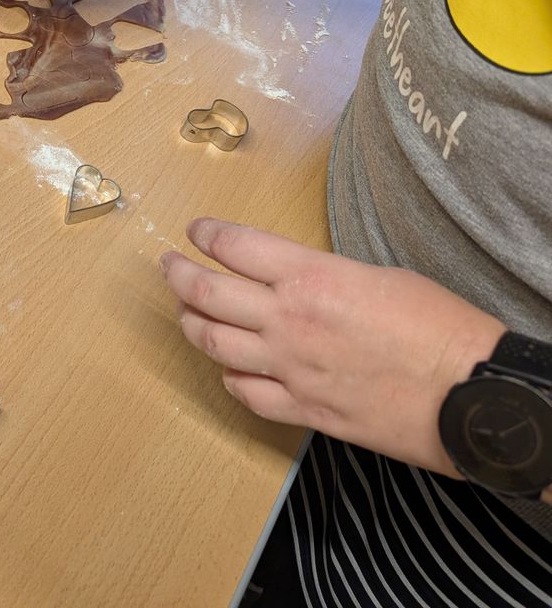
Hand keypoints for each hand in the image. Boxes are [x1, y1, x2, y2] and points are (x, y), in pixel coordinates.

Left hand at [160, 218, 505, 476]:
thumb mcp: (379, 276)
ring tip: (185, 313)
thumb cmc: (442, 328)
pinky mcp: (305, 410)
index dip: (206, 235)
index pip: (235, 247)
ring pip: (216, 344)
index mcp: (311, 277)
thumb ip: (325, 276)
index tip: (194, 231)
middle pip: (208, 293)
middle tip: (168, 265)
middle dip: (179, 275)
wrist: (471, 395)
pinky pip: (248, 395)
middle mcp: (288, 321)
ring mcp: (291, 369)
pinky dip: (231, 380)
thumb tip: (299, 279)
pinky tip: (229, 371)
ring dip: (192, 325)